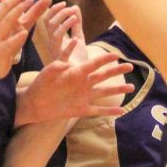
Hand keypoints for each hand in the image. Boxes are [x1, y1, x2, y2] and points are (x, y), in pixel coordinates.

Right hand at [0, 0, 42, 80]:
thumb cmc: (7, 41)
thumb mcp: (22, 25)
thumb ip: (34, 12)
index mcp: (3, 15)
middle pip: (7, 5)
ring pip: (7, 21)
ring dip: (17, 10)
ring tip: (29, 2)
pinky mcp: (1, 51)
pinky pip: (8, 44)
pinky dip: (16, 38)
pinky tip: (24, 33)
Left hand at [19, 52, 133, 122]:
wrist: (35, 103)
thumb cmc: (40, 84)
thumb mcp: (47, 73)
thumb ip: (56, 66)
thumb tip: (64, 63)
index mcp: (76, 72)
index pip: (93, 64)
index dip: (104, 59)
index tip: (116, 55)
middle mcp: (83, 83)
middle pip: (103, 76)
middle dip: (116, 71)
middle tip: (130, 66)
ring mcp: (83, 97)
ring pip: (104, 92)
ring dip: (117, 90)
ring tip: (131, 87)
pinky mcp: (81, 110)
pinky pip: (98, 110)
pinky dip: (109, 111)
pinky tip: (121, 111)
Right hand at [38, 3, 83, 64]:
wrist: (79, 80)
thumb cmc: (77, 59)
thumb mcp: (78, 38)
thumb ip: (76, 24)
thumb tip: (75, 7)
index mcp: (54, 38)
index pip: (48, 20)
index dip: (54, 9)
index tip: (65, 2)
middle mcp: (52, 44)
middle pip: (49, 24)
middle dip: (59, 13)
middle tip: (70, 9)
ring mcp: (57, 53)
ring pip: (54, 34)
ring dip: (64, 23)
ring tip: (75, 18)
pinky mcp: (63, 63)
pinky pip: (63, 53)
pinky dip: (69, 45)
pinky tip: (75, 39)